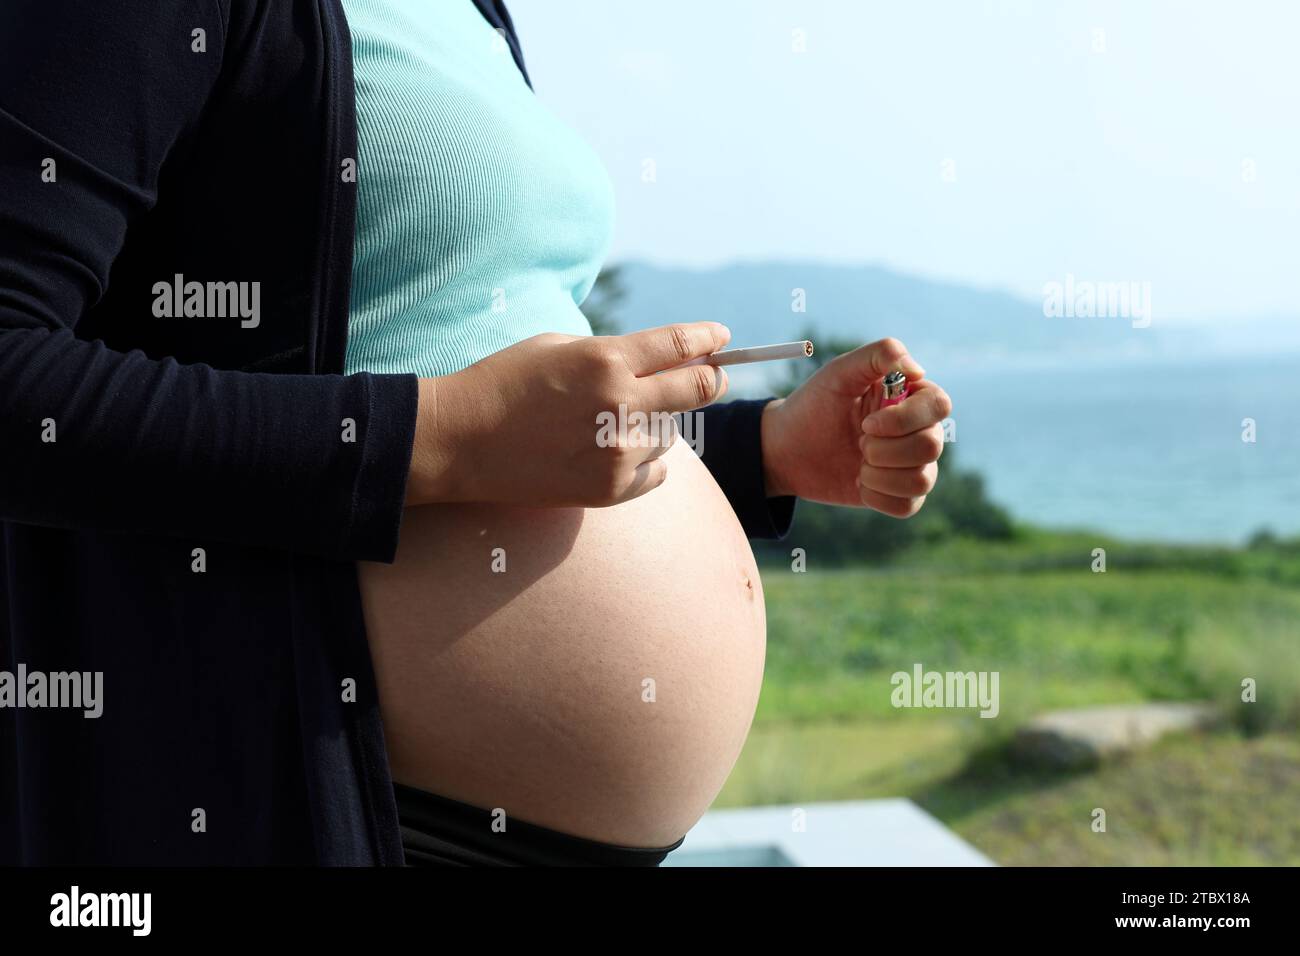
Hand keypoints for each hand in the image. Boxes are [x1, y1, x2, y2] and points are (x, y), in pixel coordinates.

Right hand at [405, 323, 731, 507]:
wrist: (460, 442)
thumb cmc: (504, 384)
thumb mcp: (557, 347)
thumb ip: (611, 352)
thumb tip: (657, 359)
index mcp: (606, 359)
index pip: (681, 345)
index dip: (708, 339)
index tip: (722, 338)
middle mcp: (620, 404)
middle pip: (698, 390)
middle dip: (711, 379)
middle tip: (714, 377)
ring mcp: (617, 451)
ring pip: (670, 434)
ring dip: (656, 425)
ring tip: (614, 424)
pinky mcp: (609, 489)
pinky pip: (655, 473)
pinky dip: (645, 463)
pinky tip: (614, 453)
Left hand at [760, 337, 950, 516]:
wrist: (787, 449)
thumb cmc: (814, 405)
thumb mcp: (838, 373)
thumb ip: (876, 356)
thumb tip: (917, 368)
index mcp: (911, 397)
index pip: (939, 406)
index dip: (905, 419)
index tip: (866, 423)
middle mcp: (918, 430)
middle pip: (932, 446)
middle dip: (885, 450)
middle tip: (857, 441)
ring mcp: (911, 464)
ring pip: (923, 480)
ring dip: (879, 475)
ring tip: (858, 464)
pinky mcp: (899, 494)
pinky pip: (907, 506)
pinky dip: (877, 497)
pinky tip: (859, 483)